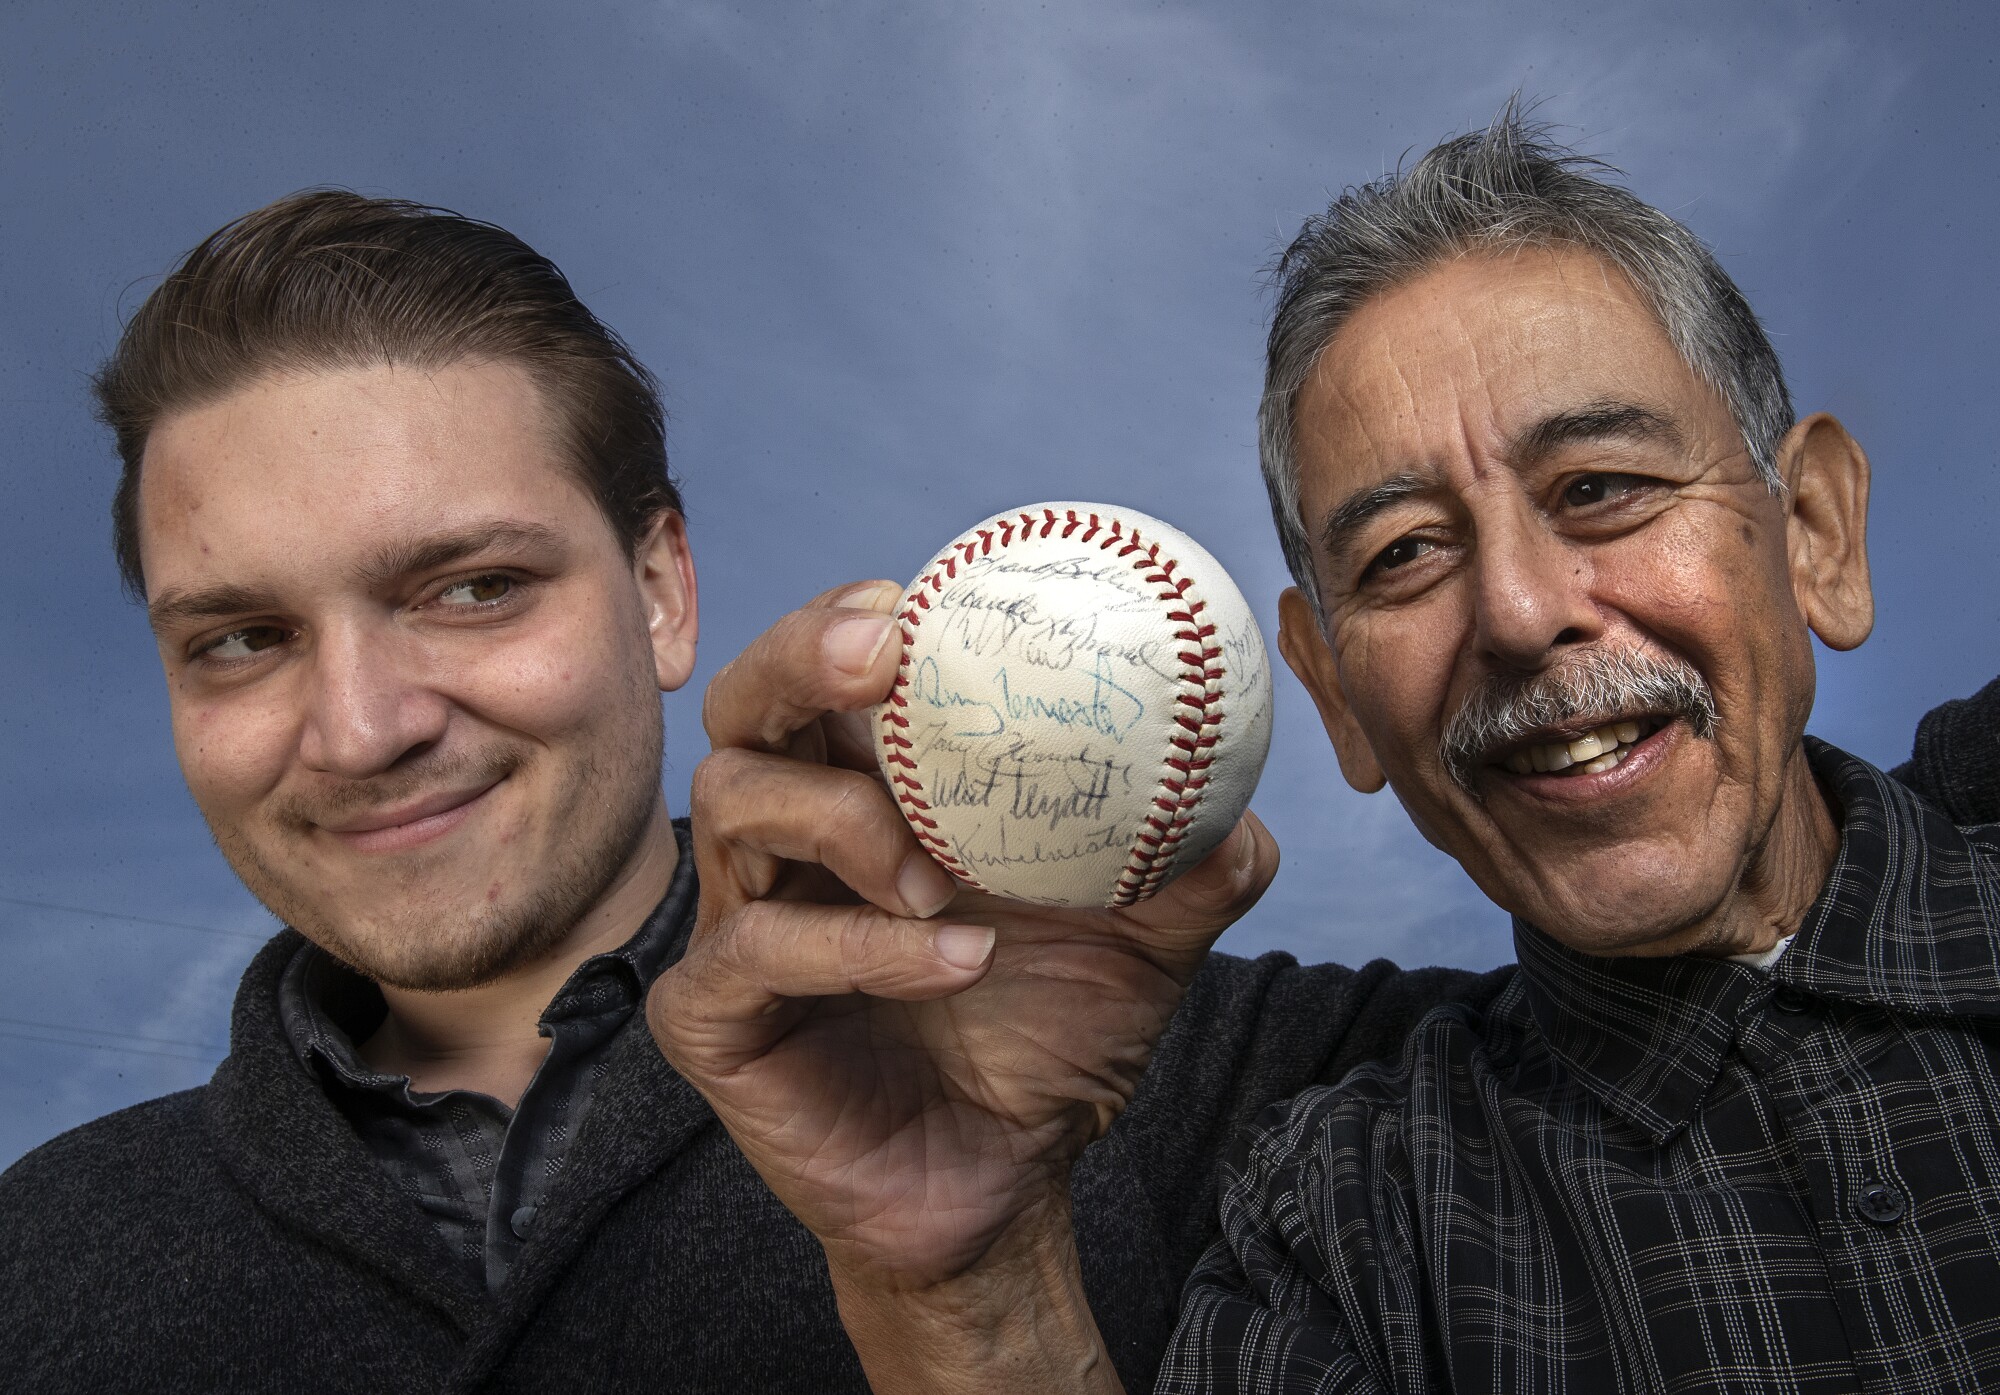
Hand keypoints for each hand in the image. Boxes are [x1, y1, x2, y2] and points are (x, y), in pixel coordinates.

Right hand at [646, 579, 1276, 1389]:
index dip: (854, 619)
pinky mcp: (711, 1018)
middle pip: (744, 705)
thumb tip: (1240, 802)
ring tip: (937, 877)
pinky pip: (753, 951)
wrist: (1006, 1182)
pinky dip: (856, 946)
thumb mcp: (1142, 942)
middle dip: (800, 658)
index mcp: (869, 792)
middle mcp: (790, 842)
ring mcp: (739, 924)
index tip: (915, 597)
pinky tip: (954, 961)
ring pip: (735, 807)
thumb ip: (1188, 867)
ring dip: (843, 820)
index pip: (831, 674)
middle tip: (881, 656)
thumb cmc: (1050, 1039)